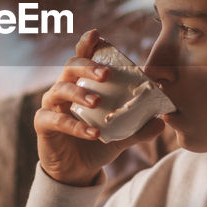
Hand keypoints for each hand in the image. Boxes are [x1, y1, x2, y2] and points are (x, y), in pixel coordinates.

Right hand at [35, 29, 165, 186]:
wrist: (76, 171)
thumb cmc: (95, 143)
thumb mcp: (121, 135)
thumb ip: (139, 126)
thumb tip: (162, 120)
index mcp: (81, 83)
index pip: (82, 58)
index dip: (87, 44)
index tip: (97, 34)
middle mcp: (62, 89)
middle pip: (70, 68)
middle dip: (88, 67)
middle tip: (107, 74)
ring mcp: (51, 105)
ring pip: (60, 90)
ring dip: (80, 93)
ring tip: (98, 102)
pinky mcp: (43, 124)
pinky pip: (57, 120)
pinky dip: (76, 126)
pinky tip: (94, 133)